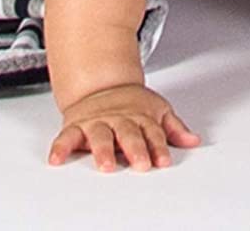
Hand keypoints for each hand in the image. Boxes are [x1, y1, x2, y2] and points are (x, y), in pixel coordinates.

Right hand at [48, 84, 201, 170]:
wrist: (100, 84)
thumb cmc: (132, 104)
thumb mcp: (157, 111)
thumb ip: (173, 128)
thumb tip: (193, 140)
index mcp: (140, 117)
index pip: (152, 133)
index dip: (159, 147)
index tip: (163, 160)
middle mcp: (119, 120)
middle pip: (128, 134)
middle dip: (135, 149)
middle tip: (141, 163)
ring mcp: (97, 122)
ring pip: (100, 136)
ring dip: (103, 150)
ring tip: (106, 165)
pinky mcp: (77, 126)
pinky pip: (66, 137)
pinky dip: (60, 147)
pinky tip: (57, 159)